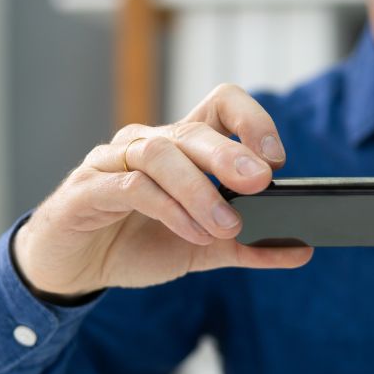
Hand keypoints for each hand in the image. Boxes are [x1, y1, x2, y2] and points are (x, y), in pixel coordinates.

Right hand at [13, 84, 311, 297]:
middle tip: (262, 183)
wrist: (69, 268)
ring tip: (227, 225)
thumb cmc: (133, 243)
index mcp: (179, 148)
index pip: (218, 104)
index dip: (251, 121)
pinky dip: (168, 209)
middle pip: (193, 130)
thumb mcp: (202, 249)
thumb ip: (249, 248)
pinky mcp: (87, 191)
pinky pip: (130, 187)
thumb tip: (303, 249)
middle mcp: (146, 144)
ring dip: (199, 190)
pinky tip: (193, 233)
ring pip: (160, 154)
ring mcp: (112, 164)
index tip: (277, 159)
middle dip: (230, 154)